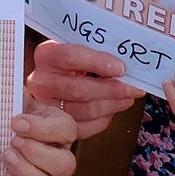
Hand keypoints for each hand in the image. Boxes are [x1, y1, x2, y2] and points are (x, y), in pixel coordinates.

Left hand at [4, 101, 80, 175]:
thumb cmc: (6, 109)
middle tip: (12, 142)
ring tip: (6, 157)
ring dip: (26, 174)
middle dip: (36, 154)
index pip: (66, 129)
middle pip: (66, 165)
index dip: (42, 128)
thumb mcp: (11, 94)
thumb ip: (10, 90)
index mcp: (60, 127)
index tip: (15, 121)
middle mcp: (60, 154)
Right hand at [23, 40, 140, 138]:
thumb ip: (96, 49)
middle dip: (113, 90)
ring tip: (127, 98)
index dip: (97, 63)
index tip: (120, 68)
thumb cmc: (69, 63)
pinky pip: (84, 127)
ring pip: (85, 110)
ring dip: (112, 105)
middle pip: (79, 89)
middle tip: (134, 88)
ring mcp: (45, 105)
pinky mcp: (54, 124)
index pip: (71, 57)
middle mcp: (41, 81)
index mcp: (46, 55)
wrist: (51, 79)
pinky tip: (113, 109)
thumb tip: (127, 59)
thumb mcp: (77, 48)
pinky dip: (103, 120)